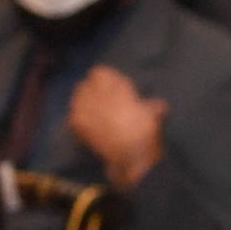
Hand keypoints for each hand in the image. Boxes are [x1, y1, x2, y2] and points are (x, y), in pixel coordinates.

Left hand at [67, 63, 167, 190]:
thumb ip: (153, 107)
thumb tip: (159, 105)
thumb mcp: (155, 116)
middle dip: (90, 90)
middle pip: (84, 84)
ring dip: (82, 102)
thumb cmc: (146, 132)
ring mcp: (85, 108)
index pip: (100, 72)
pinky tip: (84, 124)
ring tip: (90, 111)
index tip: (111, 87)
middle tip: (100, 100)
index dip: (104, 79)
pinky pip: (72, 115)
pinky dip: (77, 118)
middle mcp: (97, 93)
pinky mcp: (76, 124)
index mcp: (116, 86)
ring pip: (75, 97)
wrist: (130, 156)